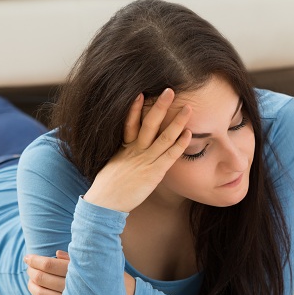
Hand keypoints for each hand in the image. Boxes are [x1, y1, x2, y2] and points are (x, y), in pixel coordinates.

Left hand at [24, 250, 137, 294]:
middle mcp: (75, 287)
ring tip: (31, 282)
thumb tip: (55, 253)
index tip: (27, 257)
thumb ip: (76, 259)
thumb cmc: (110, 277)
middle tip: (28, 267)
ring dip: (33, 288)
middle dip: (32, 272)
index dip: (35, 260)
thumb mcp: (97, 262)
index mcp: (80, 271)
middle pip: (43, 279)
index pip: (50, 265)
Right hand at [83, 89, 192, 212]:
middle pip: (148, 123)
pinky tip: (189, 133)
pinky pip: (169, 155)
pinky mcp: (154, 173)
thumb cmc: (108, 188)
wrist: (104, 204)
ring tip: (188, 108)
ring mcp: (145, 160)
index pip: (130, 122)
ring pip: (164, 136)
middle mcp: (135, 150)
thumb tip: (128, 153)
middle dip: (160, 106)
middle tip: (170, 90)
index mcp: (123, 147)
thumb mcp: (113, 166)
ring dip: (177, 121)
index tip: (142, 93)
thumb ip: (123, 157)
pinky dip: (180, 144)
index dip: (135, 108)